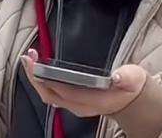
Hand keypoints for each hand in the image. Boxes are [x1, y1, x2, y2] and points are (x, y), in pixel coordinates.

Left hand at [20, 48, 147, 117]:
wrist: (131, 99)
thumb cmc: (130, 86)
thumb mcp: (133, 78)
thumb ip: (126, 77)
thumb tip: (116, 76)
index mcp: (93, 101)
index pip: (65, 92)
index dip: (49, 80)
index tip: (37, 65)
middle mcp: (80, 106)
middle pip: (50, 95)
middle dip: (36, 77)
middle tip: (28, 56)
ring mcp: (74, 104)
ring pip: (48, 94)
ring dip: (36, 77)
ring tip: (29, 58)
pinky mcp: (71, 99)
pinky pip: (51, 92)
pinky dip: (41, 79)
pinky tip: (37, 66)